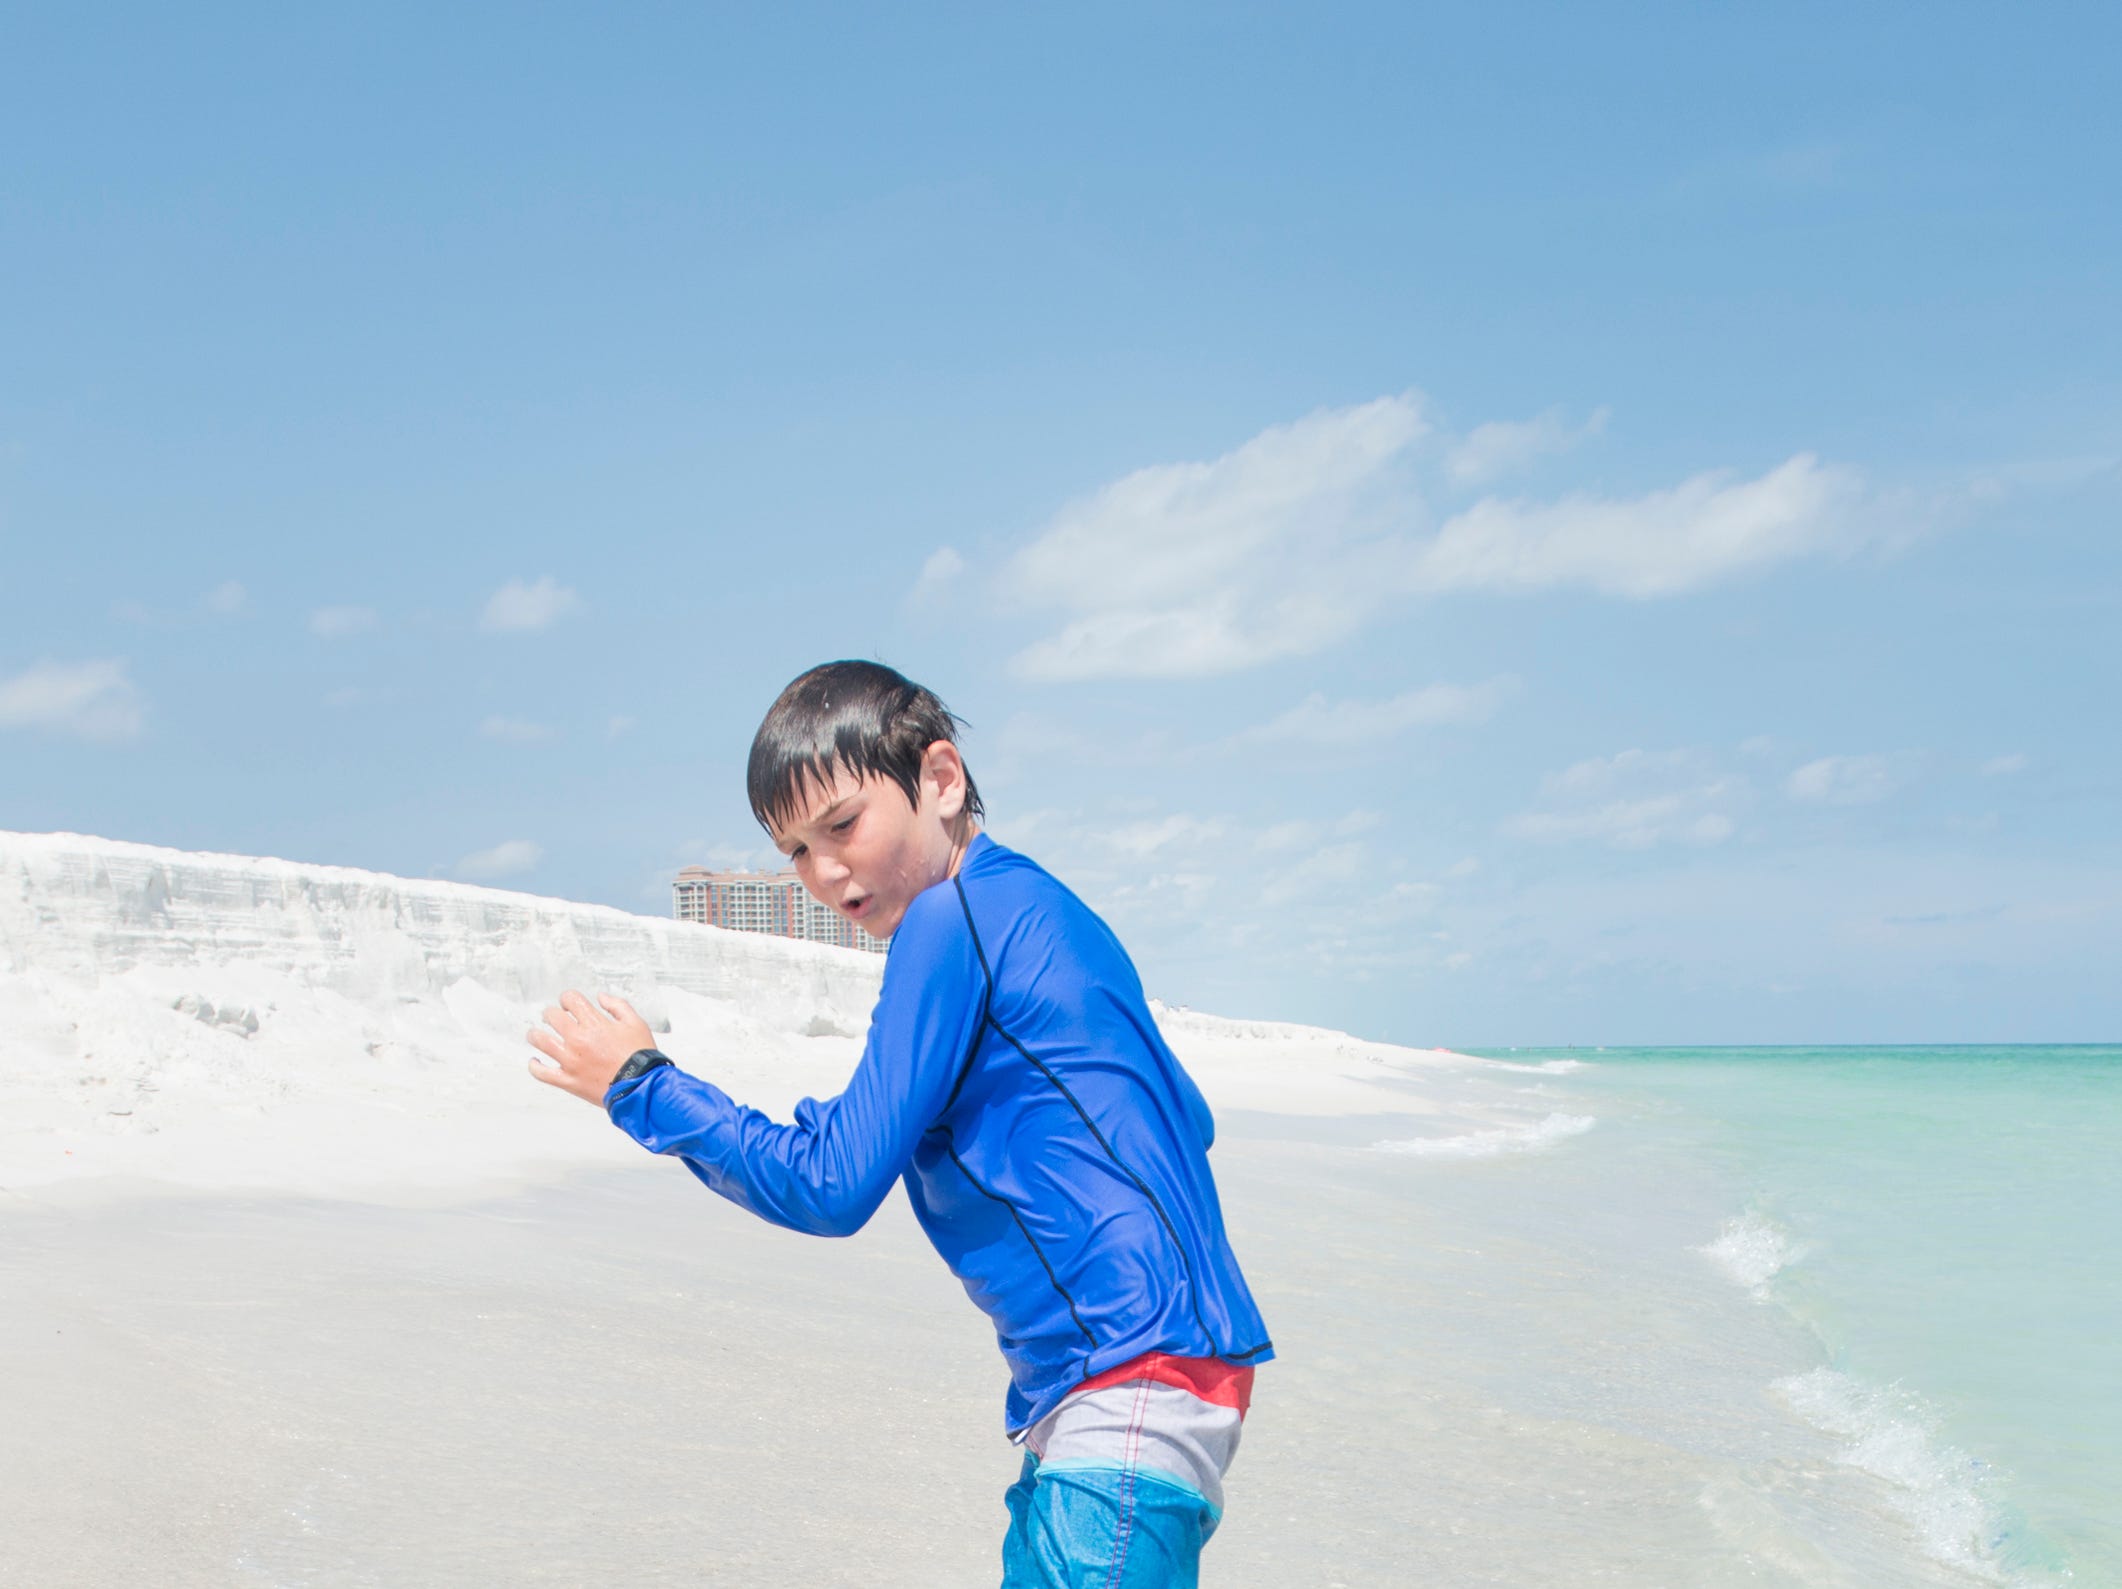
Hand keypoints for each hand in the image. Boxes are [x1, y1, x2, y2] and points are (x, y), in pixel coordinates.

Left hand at [526, 990, 656, 1105]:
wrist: (640, 1086)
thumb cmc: (640, 1057)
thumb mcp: (636, 1023)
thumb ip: (618, 1006)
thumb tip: (602, 997)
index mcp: (594, 1023)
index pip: (570, 999)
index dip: (567, 998)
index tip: (568, 1003)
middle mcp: (578, 1039)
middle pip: (551, 1016)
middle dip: (551, 1013)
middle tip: (552, 1017)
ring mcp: (570, 1060)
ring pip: (540, 1041)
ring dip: (535, 1035)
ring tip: (535, 1035)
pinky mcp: (568, 1080)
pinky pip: (542, 1073)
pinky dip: (534, 1067)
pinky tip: (534, 1062)